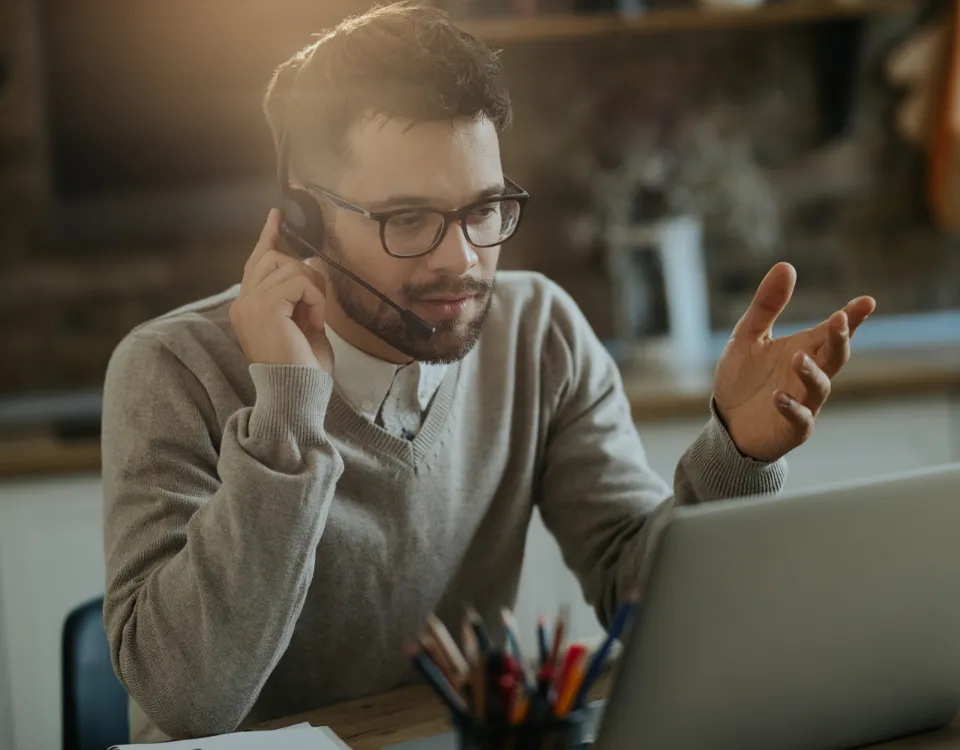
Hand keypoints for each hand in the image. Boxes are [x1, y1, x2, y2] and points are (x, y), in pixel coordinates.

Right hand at [229, 209, 332, 372]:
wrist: (298, 392)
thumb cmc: (303, 367)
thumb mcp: (303, 323)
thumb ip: (300, 295)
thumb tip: (312, 265)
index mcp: (248, 307)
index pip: (256, 262)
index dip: (268, 238)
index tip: (275, 216)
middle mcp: (243, 303)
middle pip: (276, 258)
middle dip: (304, 276)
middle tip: (313, 309)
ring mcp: (251, 303)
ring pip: (290, 267)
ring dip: (312, 291)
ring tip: (312, 320)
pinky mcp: (265, 306)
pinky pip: (299, 281)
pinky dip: (315, 299)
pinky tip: (313, 322)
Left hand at [713, 262, 875, 461]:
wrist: (727, 424)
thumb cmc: (743, 379)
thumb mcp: (748, 336)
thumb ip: (766, 306)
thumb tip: (786, 265)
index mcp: (805, 349)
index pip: (833, 331)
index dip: (852, 318)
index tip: (867, 302)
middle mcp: (810, 375)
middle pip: (835, 356)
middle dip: (840, 339)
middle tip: (839, 321)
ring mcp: (805, 402)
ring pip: (821, 387)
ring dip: (812, 372)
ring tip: (797, 357)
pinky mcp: (792, 428)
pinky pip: (799, 419)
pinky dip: (791, 407)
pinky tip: (777, 396)